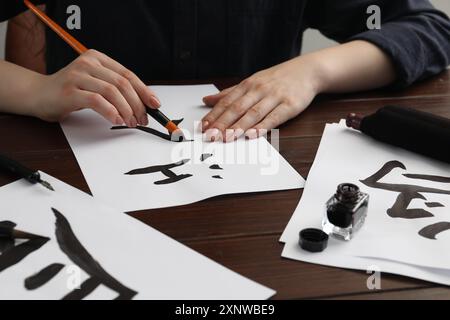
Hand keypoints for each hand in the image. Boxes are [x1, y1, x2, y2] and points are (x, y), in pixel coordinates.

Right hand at [32, 49, 159, 125]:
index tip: (155, 104)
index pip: (128, 74)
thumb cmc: (70, 92)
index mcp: (98, 59)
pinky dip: (111, 112)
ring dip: (126, 110)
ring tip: (131, 122)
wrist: (38, 95)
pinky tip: (117, 120)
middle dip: (137, 104)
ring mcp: (77, 75)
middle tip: (142, 119)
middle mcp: (88, 63)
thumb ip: (115, 90)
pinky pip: (97, 101)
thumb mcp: (95, 85)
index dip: (144, 91)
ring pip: (112, 92)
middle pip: (122, 84)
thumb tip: (143, 104)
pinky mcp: (70, 91)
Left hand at [201, 56, 323, 141]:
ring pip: (253, 113)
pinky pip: (274, 117)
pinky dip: (263, 126)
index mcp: (248, 85)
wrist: (307, 70)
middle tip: (211, 136)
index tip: (203, 127)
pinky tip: (253, 134)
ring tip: (227, 138)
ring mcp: (274, 97)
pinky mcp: (290, 105)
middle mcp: (259, 90)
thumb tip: (206, 100)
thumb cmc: (277, 79)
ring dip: (239, 126)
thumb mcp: (251, 81)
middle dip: (222, 123)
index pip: (227, 101)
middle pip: (237, 108)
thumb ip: (229, 93)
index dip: (214, 115)